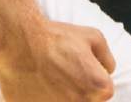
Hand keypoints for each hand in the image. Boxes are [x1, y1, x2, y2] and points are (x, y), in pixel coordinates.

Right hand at [0, 19, 115, 100]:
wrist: (22, 42)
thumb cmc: (57, 38)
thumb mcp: (93, 35)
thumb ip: (107, 57)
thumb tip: (108, 70)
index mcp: (98, 87)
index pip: (104, 91)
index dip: (93, 76)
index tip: (80, 67)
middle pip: (87, 100)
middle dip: (79, 88)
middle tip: (65, 73)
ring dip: (64, 95)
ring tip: (52, 79)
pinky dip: (47, 99)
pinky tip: (42, 86)